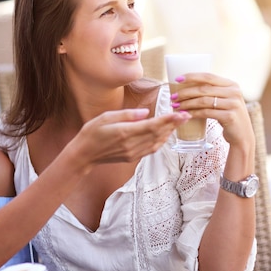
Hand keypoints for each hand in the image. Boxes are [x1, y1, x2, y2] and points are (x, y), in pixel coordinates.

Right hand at [74, 108, 190, 164]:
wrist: (84, 154)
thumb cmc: (91, 133)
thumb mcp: (105, 117)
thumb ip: (127, 115)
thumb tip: (145, 112)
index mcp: (124, 132)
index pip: (152, 125)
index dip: (168, 120)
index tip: (181, 114)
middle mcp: (131, 144)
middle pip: (158, 134)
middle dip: (173, 125)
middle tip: (186, 115)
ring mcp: (132, 153)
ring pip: (157, 142)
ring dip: (169, 133)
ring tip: (177, 123)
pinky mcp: (132, 157)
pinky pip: (151, 149)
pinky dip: (160, 141)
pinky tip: (164, 134)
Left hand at [169, 73, 252, 146]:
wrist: (242, 135)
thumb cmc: (228, 116)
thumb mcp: (224, 100)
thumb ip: (213, 92)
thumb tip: (187, 86)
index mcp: (232, 84)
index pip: (208, 76)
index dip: (192, 77)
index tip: (177, 79)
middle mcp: (234, 92)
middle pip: (204, 89)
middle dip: (185, 92)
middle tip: (173, 97)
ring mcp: (233, 104)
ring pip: (203, 101)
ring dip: (187, 103)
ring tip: (176, 106)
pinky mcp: (229, 116)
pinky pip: (206, 112)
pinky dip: (194, 113)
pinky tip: (185, 114)